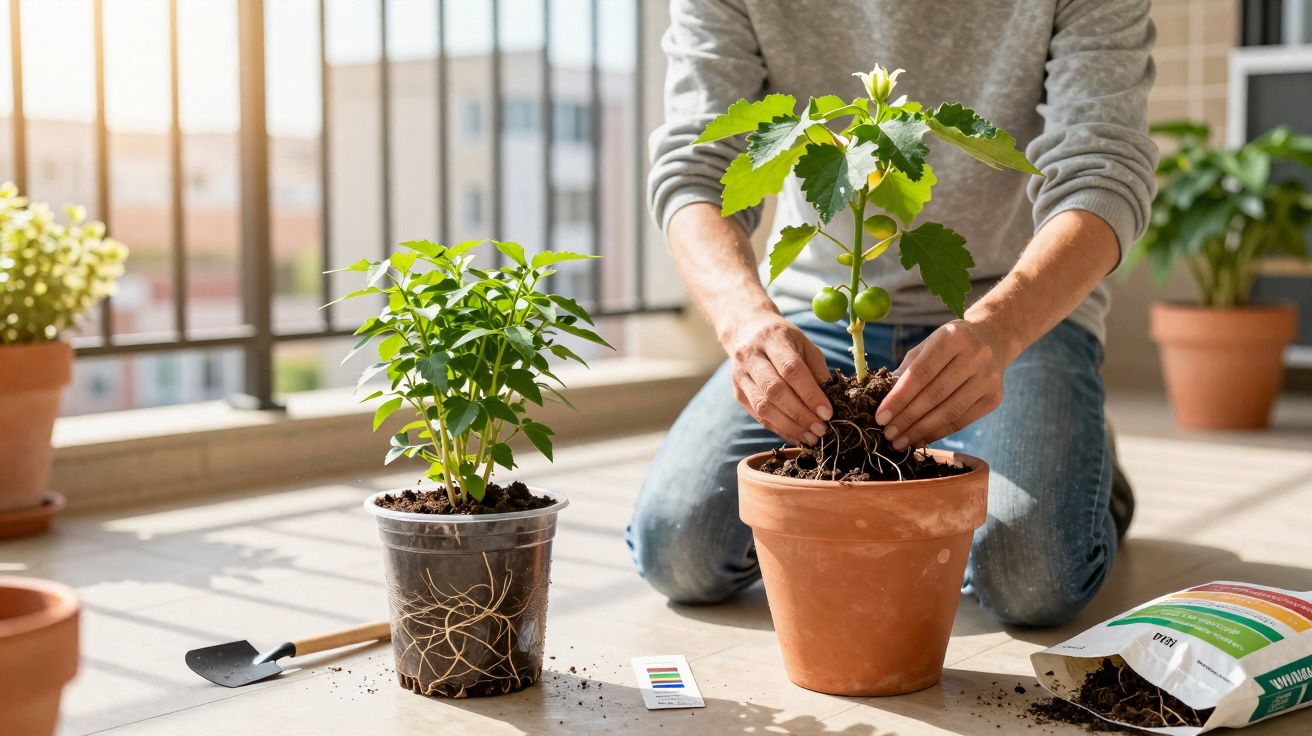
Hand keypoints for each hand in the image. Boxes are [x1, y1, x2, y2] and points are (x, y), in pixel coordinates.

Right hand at [724, 312, 832, 445]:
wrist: (746, 330)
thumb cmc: (783, 339)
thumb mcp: (804, 344)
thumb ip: (817, 370)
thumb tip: (831, 401)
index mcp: (772, 339)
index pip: (791, 369)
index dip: (810, 393)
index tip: (827, 412)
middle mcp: (751, 356)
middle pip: (775, 390)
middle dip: (800, 414)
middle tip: (821, 429)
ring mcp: (740, 376)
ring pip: (763, 407)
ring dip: (790, 426)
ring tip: (811, 437)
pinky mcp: (737, 393)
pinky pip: (758, 416)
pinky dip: (780, 429)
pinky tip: (796, 435)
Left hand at [876, 320, 1015, 449]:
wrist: (992, 340)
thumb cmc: (949, 345)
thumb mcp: (926, 347)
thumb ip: (906, 371)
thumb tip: (884, 404)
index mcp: (953, 337)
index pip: (920, 373)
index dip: (898, 398)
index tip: (880, 417)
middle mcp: (976, 356)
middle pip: (935, 395)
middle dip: (907, 418)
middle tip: (888, 434)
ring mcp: (988, 378)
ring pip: (949, 412)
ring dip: (921, 431)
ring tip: (900, 442)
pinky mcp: (994, 398)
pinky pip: (962, 421)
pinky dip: (938, 433)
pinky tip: (920, 439)